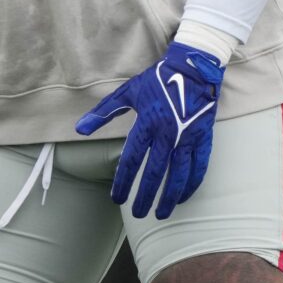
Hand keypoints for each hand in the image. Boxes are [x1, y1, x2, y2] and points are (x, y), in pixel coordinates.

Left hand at [75, 41, 224, 219]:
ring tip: (161, 213)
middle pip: (154, 172)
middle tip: (138, 213)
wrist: (193, 68)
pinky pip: (199, 167)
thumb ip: (103, 112)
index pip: (132, 159)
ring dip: (169, 196)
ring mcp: (187, 137)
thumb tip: (79, 128)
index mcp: (146, 122)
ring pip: (178, 174)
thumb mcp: (127, 92)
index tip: (117, 199)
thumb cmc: (156, 80)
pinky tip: (183, 197)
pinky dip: (191, 184)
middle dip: (145, 196)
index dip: (123, 181)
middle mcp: (167, 133)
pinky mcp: (204, 138)